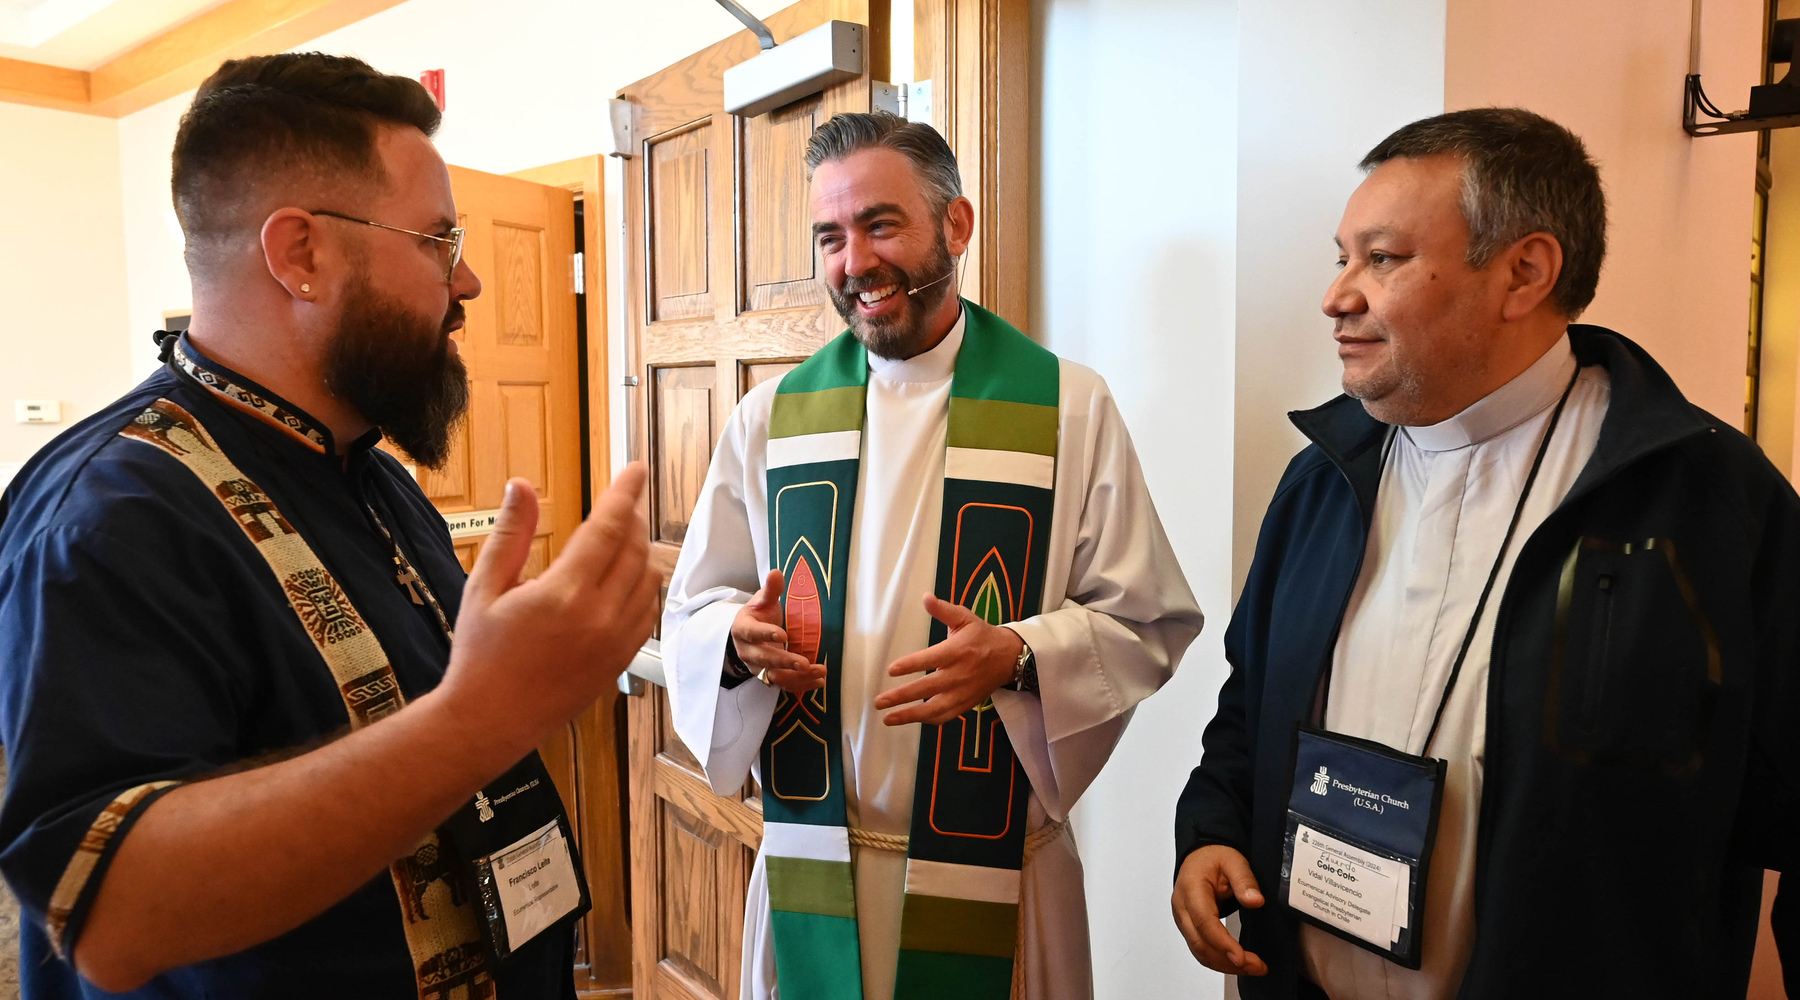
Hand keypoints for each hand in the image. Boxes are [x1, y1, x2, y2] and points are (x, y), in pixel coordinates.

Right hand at [439, 464, 659, 752]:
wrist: (489, 722)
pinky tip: (627, 576)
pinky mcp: (621, 660)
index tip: (636, 469)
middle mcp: (599, 617)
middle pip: (636, 549)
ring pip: (649, 579)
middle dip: (633, 517)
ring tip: (623, 534)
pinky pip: (648, 611)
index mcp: (564, 594)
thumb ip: (511, 534)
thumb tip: (521, 486)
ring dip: (641, 550)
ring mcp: (615, 641)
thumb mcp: (484, 587)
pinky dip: (645, 585)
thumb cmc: (480, 654)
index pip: (609, 527)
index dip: (625, 492)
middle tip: (624, 499)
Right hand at [729, 569, 824, 693]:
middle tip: (805, 662)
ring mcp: (758, 668)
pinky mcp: (769, 677)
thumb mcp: (762, 600)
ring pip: (775, 677)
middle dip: (785, 662)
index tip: (783, 634)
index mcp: (743, 629)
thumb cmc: (758, 614)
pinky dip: (802, 685)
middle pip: (764, 659)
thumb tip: (776, 572)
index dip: (766, 634)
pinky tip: (820, 681)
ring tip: (819, 672)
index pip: (752, 633)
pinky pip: (784, 685)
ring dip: (797, 677)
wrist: (749, 634)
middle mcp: (748, 652)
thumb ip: (770, 590)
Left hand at [874, 594, 1021, 725]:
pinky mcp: (966, 705)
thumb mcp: (965, 618)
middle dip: (902, 696)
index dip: (911, 665)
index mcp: (958, 651)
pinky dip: (927, 720)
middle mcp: (959, 674)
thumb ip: (944, 610)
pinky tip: (909, 720)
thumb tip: (925, 597)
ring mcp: (963, 693)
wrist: (1010, 658)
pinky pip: (945, 717)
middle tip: (879, 701)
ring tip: (887, 718)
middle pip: (928, 688)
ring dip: (910, 715)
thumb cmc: (982, 636)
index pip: (931, 659)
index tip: (891, 670)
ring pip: (935, 709)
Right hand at [1172, 845, 1267, 976]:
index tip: (1241, 958)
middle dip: (1228, 961)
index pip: (1205, 922)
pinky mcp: (1188, 927)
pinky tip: (1236, 963)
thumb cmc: (1214, 858)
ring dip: (1225, 965)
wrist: (1200, 856)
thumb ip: (1245, 880)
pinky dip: (1218, 960)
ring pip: (1199, 951)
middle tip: (1257, 966)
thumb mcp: (1234, 861)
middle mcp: (1182, 907)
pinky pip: (1200, 949)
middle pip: (1200, 943)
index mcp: (1191, 889)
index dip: (1223, 943)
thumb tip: (1255, 901)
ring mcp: (1183, 919)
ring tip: (1252, 968)